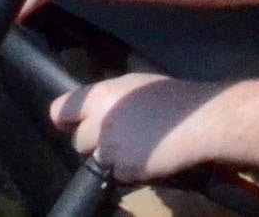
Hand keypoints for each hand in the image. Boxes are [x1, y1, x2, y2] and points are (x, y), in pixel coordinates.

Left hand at [49, 72, 219, 181]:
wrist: (198, 120)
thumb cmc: (172, 96)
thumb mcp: (134, 86)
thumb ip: (108, 98)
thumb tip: (94, 109)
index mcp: (100, 95)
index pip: (60, 110)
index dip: (66, 119)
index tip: (71, 123)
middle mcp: (99, 122)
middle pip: (77, 140)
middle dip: (93, 141)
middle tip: (116, 136)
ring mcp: (110, 149)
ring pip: (97, 159)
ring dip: (110, 157)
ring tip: (136, 146)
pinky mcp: (123, 170)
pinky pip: (118, 173)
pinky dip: (129, 169)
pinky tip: (147, 156)